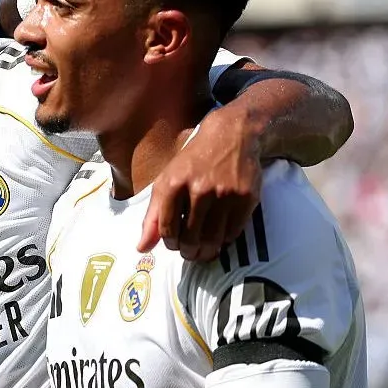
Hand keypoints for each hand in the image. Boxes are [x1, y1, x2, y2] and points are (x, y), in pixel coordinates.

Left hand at [137, 109, 262, 260]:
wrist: (231, 135)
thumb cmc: (193, 162)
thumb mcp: (166, 181)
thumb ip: (153, 216)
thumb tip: (141, 248)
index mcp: (173, 184)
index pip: (166, 228)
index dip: (169, 242)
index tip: (174, 244)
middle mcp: (198, 189)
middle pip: (190, 237)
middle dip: (188, 251)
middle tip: (190, 252)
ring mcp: (224, 194)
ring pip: (212, 239)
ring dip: (207, 251)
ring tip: (204, 251)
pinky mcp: (246, 198)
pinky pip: (233, 232)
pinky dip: (225, 240)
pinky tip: (220, 235)